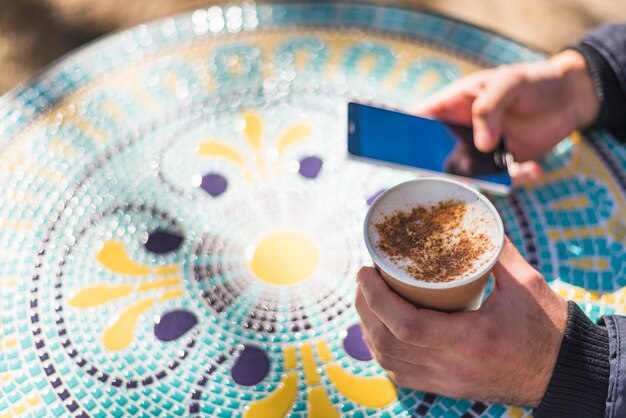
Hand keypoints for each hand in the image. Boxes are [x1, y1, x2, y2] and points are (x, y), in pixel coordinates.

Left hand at [355, 237, 567, 406]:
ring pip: (389, 361)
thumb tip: (475, 219)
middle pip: (387, 343)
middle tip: (363, 279)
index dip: (375, 297)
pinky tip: (381, 329)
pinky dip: (383, 350)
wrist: (563, 372)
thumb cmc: (547, 327)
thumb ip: (495, 249)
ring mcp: (446, 381)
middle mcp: (451, 366)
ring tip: (367, 299)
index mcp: (469, 340)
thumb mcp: (525, 283)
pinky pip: (401, 373)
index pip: (405, 324)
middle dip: (365, 308)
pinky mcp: (447, 387)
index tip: (365, 271)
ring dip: (369, 329)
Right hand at [415, 50, 598, 184]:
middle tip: (452, 176)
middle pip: (433, 157)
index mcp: (452, 105)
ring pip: (464, 177)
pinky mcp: (500, 166)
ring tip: (509, 168)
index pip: (417, 120)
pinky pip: (498, 183)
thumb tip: (481, 145)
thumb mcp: (509, 83)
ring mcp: (478, 151)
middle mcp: (459, 131)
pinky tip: (534, 169)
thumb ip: (490, 108)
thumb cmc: (534, 81)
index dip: (400, 136)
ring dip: (481, 183)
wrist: (571, 97)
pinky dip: (515, 181)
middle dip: (436, 172)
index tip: (393, 152)